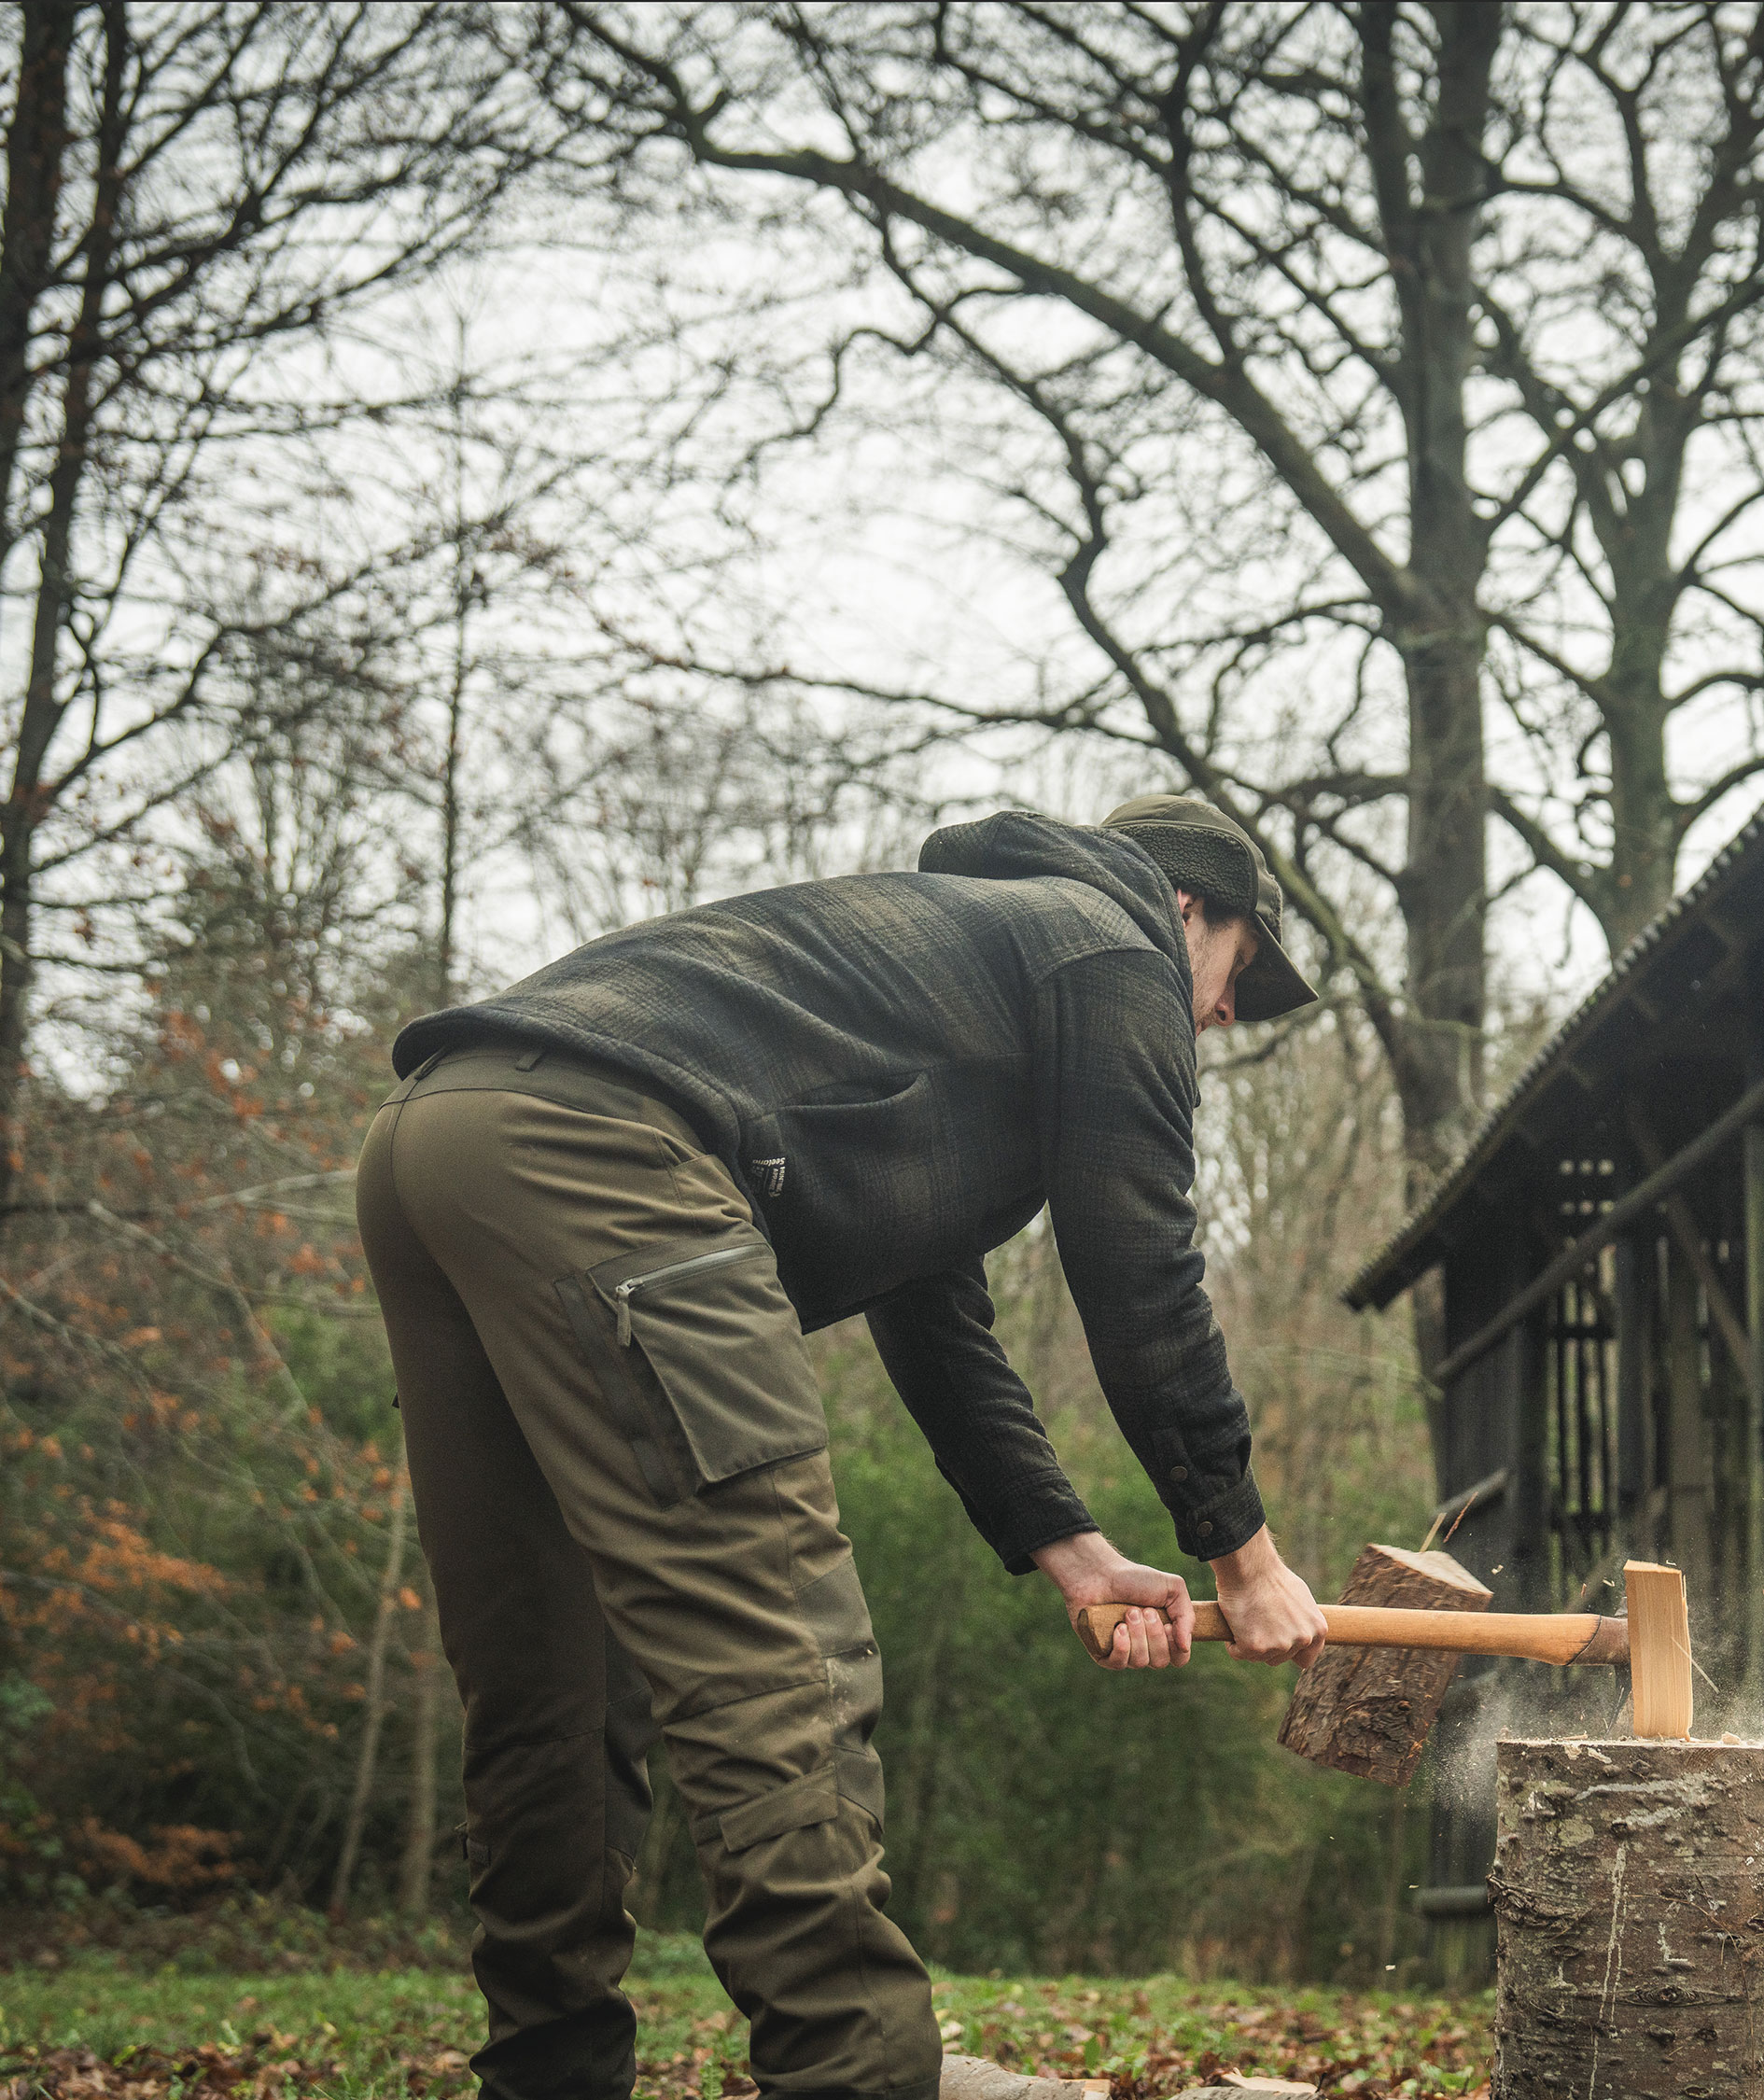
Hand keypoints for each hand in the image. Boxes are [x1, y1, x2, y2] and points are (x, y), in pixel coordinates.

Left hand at [1032, 1530, 1193, 1669]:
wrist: (1099, 1573)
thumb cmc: (1134, 1579)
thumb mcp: (1172, 1589)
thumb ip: (1187, 1616)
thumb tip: (1185, 1646)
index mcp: (1163, 1634)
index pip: (1179, 1658)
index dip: (1176, 1646)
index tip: (1169, 1625)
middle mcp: (1145, 1647)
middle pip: (1160, 1662)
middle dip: (1154, 1634)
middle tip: (1145, 1610)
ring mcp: (1124, 1652)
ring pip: (1140, 1662)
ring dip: (1137, 1634)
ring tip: (1128, 1611)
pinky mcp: (1103, 1654)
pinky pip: (1119, 1664)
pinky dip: (1122, 1646)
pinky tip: (1118, 1628)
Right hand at [1209, 1526, 1326, 1668]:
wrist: (1250, 1568)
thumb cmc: (1272, 1577)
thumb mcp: (1300, 1598)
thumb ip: (1303, 1621)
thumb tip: (1298, 1632)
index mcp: (1317, 1629)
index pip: (1305, 1659)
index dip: (1289, 1652)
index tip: (1277, 1643)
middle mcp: (1302, 1640)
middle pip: (1279, 1658)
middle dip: (1267, 1645)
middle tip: (1256, 1621)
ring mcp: (1280, 1645)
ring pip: (1259, 1657)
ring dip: (1249, 1644)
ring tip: (1246, 1618)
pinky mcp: (1255, 1647)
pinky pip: (1238, 1652)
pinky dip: (1232, 1642)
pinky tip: (1233, 1621)